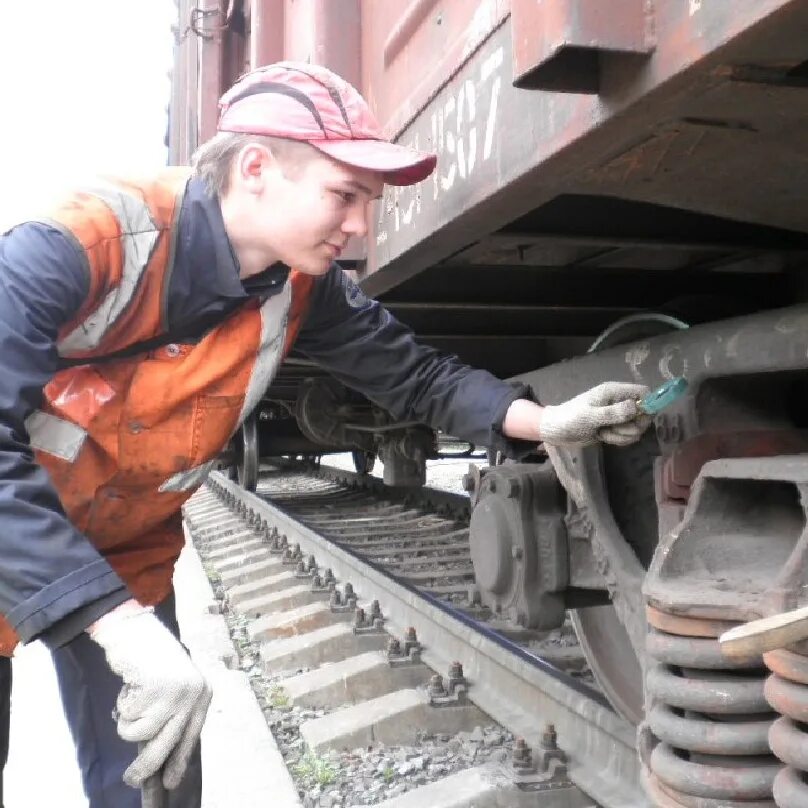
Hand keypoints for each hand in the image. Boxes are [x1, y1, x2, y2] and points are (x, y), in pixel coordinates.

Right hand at [87, 601, 211, 790]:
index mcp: (202, 693)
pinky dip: (122, 706)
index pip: (191, 736)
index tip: (170, 782)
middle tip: (131, 780)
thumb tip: (163, 757)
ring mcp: (175, 691)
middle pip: (166, 744)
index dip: (179, 760)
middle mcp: (194, 693)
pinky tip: (130, 686)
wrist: (137, 631)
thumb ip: (172, 714)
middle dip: (146, 766)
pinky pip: (128, 718)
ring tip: (131, 698)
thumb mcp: (172, 688)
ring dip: (127, 720)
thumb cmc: (152, 660)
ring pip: (140, 733)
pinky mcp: (155, 689)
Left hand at [539, 382, 652, 446]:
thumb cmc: (570, 419)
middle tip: (615, 428)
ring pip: (636, 427)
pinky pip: (627, 435)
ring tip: (604, 432)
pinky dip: (618, 439)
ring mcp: (617, 416)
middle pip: (644, 413)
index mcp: (614, 392)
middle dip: (633, 426)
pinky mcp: (614, 428)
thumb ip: (613, 413)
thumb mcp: (590, 416)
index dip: (647, 406)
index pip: (643, 392)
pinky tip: (603, 437)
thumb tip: (637, 408)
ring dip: (623, 434)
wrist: (555, 431)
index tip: (637, 420)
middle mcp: (619, 402)